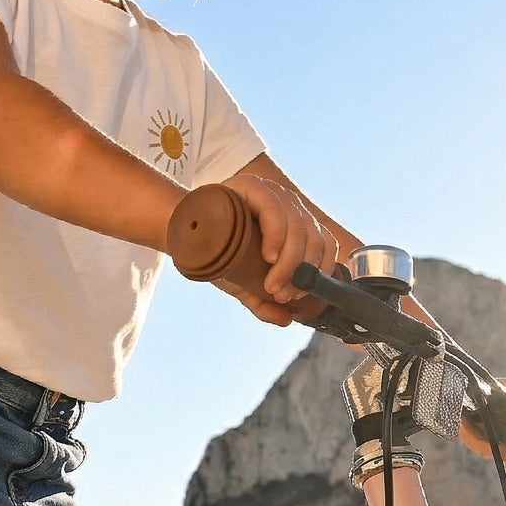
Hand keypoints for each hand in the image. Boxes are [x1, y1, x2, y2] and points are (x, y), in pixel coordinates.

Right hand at [221, 168, 341, 324]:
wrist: (181, 233)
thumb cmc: (215, 254)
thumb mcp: (244, 283)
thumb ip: (264, 301)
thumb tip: (286, 319)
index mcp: (294, 223)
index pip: (324, 242)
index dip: (319, 270)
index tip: (298, 294)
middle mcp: (287, 204)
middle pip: (312, 237)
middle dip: (300, 273)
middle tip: (281, 294)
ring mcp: (270, 193)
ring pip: (297, 227)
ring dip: (289, 262)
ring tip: (271, 284)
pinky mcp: (251, 186)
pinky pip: (274, 209)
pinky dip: (277, 235)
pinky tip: (270, 256)